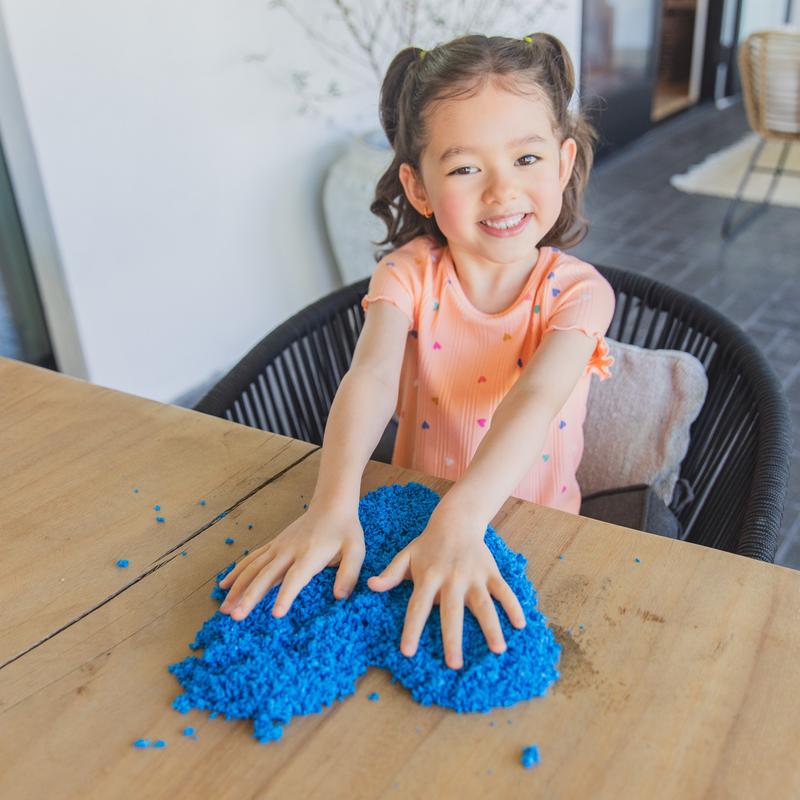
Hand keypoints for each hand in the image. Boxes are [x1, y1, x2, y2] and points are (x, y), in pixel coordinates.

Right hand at [218, 502, 364, 620]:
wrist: (332, 504)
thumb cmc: (345, 530)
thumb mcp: (356, 551)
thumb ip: (349, 574)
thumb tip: (340, 597)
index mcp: (311, 555)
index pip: (296, 578)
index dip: (285, 595)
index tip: (275, 614)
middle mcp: (290, 551)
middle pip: (266, 576)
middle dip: (250, 597)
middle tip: (236, 617)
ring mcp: (279, 547)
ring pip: (253, 568)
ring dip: (238, 588)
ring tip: (225, 608)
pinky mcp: (274, 545)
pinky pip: (252, 559)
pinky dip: (237, 572)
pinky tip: (224, 585)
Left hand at [366, 508, 525, 669]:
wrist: (456, 519)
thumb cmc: (428, 543)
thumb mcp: (406, 556)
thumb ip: (391, 574)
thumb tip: (370, 586)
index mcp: (428, 577)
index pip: (418, 607)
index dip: (412, 629)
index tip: (407, 651)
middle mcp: (451, 578)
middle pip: (452, 612)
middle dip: (453, 638)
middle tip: (455, 665)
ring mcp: (473, 575)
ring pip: (483, 604)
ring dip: (491, 626)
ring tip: (498, 649)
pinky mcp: (490, 571)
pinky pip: (503, 590)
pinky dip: (513, 606)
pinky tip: (520, 625)